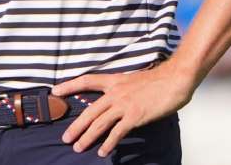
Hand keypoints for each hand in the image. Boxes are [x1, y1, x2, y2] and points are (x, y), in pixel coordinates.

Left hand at [53, 63, 195, 156]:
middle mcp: (115, 93)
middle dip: (76, 126)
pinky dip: (109, 143)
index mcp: (114, 81)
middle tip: (66, 138)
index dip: (70, 85)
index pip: (86, 81)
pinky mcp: (134, 116)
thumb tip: (118, 99)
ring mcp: (124, 105)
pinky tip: (103, 151)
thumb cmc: (159, 80)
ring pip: (99, 124)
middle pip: (89, 111)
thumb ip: (123, 89)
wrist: (174, 79)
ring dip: (87, 137)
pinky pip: (117, 132)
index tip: (55, 91)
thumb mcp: (134, 80)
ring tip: (78, 148)